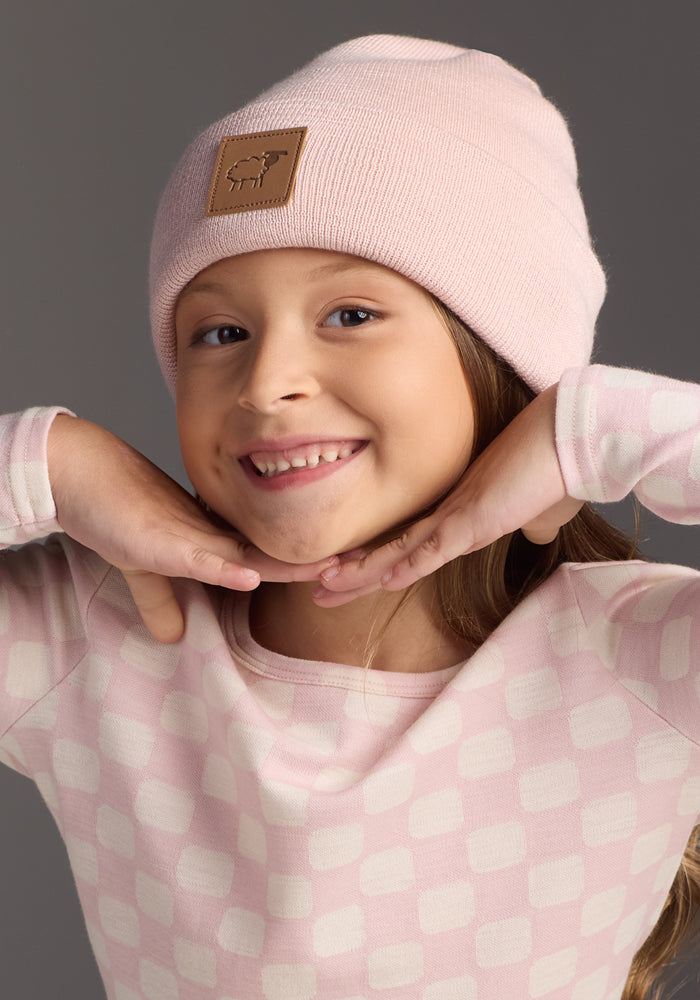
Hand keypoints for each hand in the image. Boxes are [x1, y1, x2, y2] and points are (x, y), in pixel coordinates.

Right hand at [48, 416, 331, 641]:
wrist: (73, 473)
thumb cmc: (110, 512)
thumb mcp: (140, 568)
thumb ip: (160, 599)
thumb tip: (173, 638)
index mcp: (210, 539)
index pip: (264, 557)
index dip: (300, 568)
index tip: (340, 575)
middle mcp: (209, 533)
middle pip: (271, 553)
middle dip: (314, 563)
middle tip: (364, 567)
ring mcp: (187, 533)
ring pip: (247, 552)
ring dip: (289, 565)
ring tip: (332, 569)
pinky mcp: (158, 539)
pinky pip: (196, 556)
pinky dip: (223, 568)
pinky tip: (251, 578)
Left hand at [314, 385, 582, 605]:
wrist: (573, 435)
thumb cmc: (560, 468)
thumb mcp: (543, 507)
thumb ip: (533, 521)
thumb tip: (536, 532)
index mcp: (460, 511)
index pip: (408, 543)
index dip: (376, 561)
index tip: (346, 575)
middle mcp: (449, 511)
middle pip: (389, 548)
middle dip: (351, 572)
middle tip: (315, 588)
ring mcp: (458, 513)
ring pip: (398, 550)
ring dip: (361, 573)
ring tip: (322, 588)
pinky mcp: (475, 516)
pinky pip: (433, 547)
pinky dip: (407, 565)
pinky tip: (382, 582)